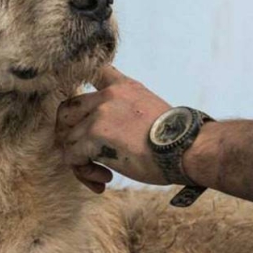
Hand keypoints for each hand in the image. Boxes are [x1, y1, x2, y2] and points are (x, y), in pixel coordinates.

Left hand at [56, 66, 171, 192]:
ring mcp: (98, 114)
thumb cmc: (175, 140)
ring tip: (102, 174)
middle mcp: (107, 96)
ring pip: (67, 139)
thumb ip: (126, 111)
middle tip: (85, 154)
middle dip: (69, 135)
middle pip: (66, 110)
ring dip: (81, 161)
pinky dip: (83, 172)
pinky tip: (104, 180)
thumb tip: (112, 132)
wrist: (186, 148)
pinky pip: (72, 157)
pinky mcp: (93, 136)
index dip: (82, 89)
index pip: (94, 72)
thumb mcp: (151, 111)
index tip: (83, 113)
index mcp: (124, 87)